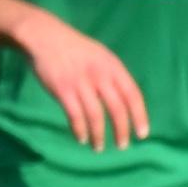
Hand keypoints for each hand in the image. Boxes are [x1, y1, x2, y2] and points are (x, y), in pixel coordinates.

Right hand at [8, 8, 147, 149]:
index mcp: (112, 66)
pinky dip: (80, 130)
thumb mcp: (100, 56)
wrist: (45, 38)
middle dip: (121, 130)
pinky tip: (82, 139)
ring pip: (95, 116)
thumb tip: (124, 102)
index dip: (139, 116)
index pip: (132, 94)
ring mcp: (80, 82)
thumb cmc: (75, 50)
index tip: (142, 134)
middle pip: (117, 108)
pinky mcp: (62, 89)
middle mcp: (100, 75)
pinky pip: (75, 115)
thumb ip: (112, 76)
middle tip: (122, 146)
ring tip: (98, 148)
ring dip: (99, 135)